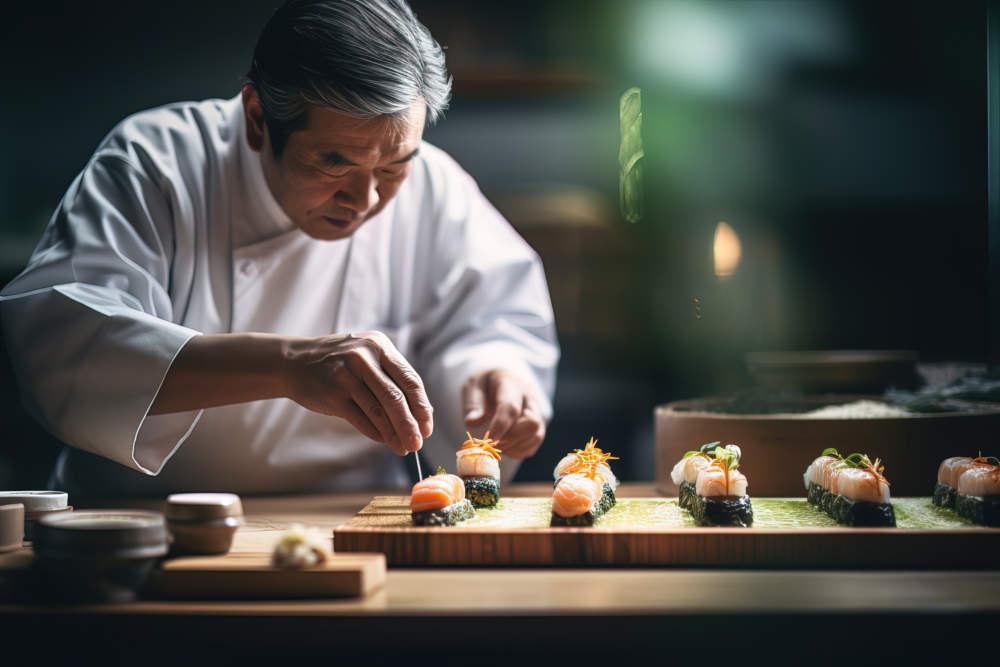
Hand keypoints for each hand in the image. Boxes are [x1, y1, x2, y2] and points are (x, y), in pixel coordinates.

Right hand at [283, 331, 432, 454]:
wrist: (294, 362)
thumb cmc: (339, 364)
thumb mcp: (367, 358)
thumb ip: (392, 379)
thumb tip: (422, 413)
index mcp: (380, 346)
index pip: (409, 380)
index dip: (422, 407)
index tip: (427, 427)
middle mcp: (364, 357)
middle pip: (396, 398)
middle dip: (410, 425)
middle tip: (417, 443)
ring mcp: (347, 375)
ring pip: (379, 411)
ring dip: (394, 434)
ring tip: (403, 448)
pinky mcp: (332, 394)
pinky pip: (360, 418)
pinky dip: (375, 433)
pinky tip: (384, 441)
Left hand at [462, 368, 545, 458]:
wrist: (501, 381)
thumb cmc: (485, 384)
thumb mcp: (473, 385)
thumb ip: (473, 403)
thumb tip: (472, 422)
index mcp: (511, 384)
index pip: (511, 407)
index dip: (500, 426)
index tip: (488, 441)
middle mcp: (529, 398)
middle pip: (532, 423)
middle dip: (509, 439)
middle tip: (489, 444)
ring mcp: (536, 413)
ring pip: (535, 436)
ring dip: (513, 447)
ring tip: (494, 444)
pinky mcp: (537, 428)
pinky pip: (532, 445)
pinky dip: (516, 452)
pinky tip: (503, 446)